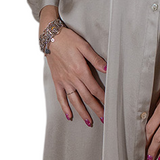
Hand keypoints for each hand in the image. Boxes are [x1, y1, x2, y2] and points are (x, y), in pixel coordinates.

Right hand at [40, 5, 106, 125]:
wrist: (50, 37)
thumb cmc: (68, 40)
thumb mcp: (84, 46)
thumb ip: (96, 59)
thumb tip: (107, 69)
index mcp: (81, 70)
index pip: (95, 88)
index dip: (103, 98)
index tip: (110, 105)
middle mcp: (72, 79)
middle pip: (86, 98)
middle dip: (96, 109)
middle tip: (104, 118)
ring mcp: (64, 81)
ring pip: (75, 101)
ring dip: (83, 112)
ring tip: (89, 122)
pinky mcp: (57, 81)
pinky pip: (61, 97)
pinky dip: (65, 107)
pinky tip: (69, 116)